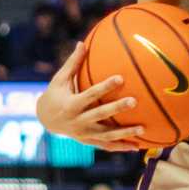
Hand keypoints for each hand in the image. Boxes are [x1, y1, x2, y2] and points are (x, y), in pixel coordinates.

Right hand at [38, 40, 153, 150]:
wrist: (45, 120)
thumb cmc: (55, 94)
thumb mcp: (60, 79)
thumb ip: (73, 63)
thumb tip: (82, 42)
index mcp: (71, 105)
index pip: (90, 94)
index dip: (105, 87)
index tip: (121, 78)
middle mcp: (77, 121)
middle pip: (100, 115)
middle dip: (117, 108)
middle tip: (134, 101)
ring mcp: (83, 134)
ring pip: (106, 135)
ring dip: (125, 133)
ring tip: (143, 129)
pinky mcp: (88, 142)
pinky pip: (106, 146)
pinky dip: (121, 146)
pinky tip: (137, 146)